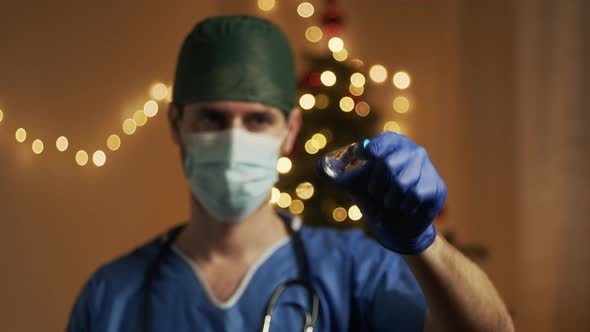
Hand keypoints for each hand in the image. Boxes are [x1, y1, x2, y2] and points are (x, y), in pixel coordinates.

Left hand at [320, 132, 446, 254]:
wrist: (394, 224)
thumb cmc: (371, 196)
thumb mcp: (350, 183)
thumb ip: (331, 172)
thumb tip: (319, 165)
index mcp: (390, 143)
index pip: (379, 144)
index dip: (369, 154)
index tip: (364, 160)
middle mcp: (412, 150)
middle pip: (389, 164)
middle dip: (377, 186)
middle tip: (377, 195)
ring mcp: (427, 167)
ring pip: (402, 183)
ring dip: (390, 200)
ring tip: (390, 203)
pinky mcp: (436, 185)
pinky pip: (415, 195)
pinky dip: (404, 207)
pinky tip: (404, 208)